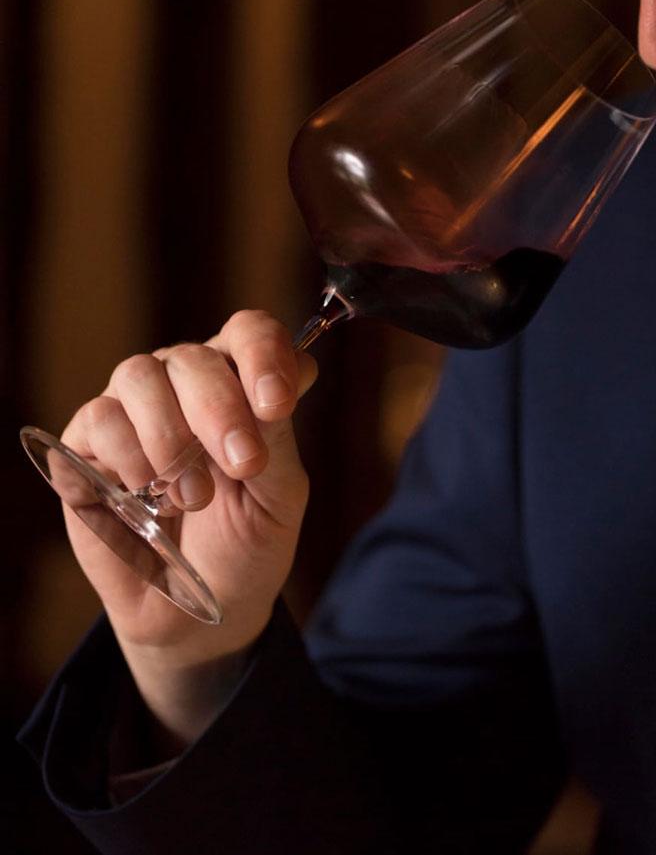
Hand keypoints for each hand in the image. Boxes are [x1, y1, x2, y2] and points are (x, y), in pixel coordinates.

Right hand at [60, 310, 315, 744]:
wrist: (196, 614)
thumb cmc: (245, 547)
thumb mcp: (278, 499)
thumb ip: (275, 440)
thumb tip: (278, 386)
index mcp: (240, 383)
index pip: (250, 333)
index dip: (264, 356)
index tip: (278, 404)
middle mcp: (184, 384)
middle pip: (193, 357)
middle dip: (220, 409)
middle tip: (241, 465)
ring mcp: (133, 409)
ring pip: (139, 375)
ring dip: (171, 437)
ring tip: (194, 496)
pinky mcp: (86, 444)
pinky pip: (99, 418)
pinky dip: (128, 456)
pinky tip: (148, 496)